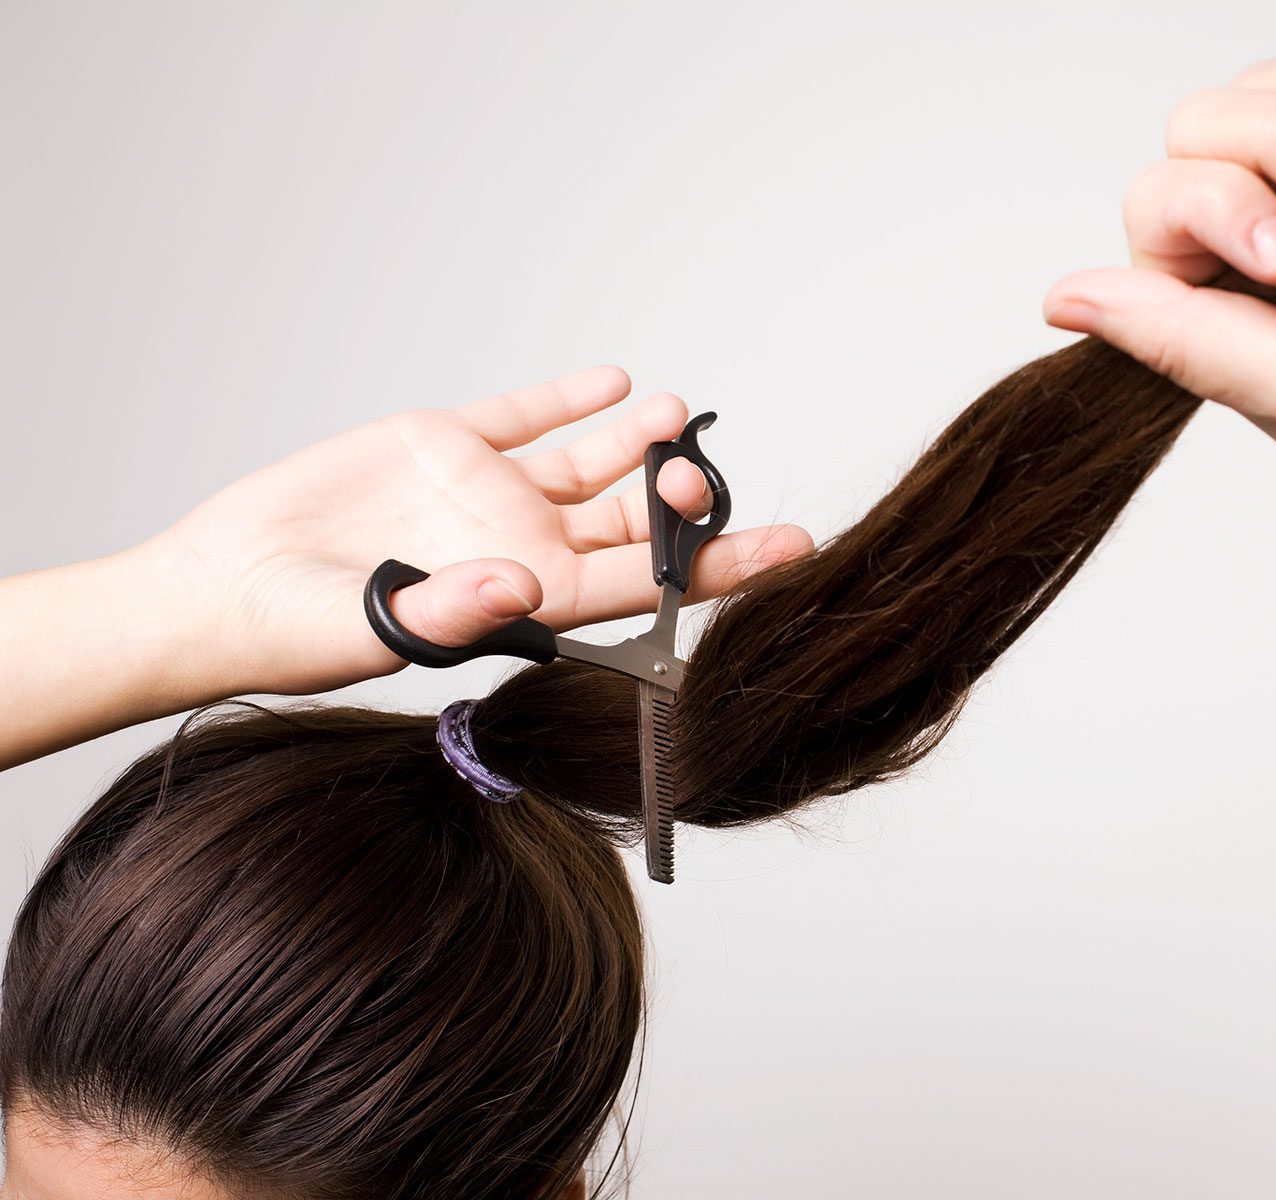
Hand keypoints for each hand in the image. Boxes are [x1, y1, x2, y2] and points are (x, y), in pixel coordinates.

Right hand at [147, 365, 813, 697]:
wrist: (224, 586)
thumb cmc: (301, 633)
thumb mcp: (381, 626)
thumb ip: (457, 606)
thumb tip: (524, 582)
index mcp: (530, 602)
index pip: (647, 587)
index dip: (722, 568)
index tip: (793, 548)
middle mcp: (525, 547)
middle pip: (634, 525)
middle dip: (680, 501)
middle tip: (702, 473)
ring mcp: (489, 495)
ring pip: (590, 465)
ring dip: (637, 441)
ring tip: (679, 413)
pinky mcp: (444, 446)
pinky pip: (522, 417)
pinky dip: (565, 398)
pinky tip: (612, 380)